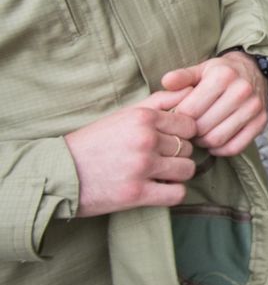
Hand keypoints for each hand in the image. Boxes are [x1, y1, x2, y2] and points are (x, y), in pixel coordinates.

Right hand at [64, 88, 197, 217]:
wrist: (59, 173)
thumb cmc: (94, 142)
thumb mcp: (124, 114)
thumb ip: (159, 102)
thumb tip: (192, 91)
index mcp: (142, 117)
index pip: (189, 125)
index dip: (183, 135)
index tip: (171, 141)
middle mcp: (145, 139)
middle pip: (188, 148)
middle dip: (177, 155)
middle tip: (159, 159)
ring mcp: (141, 167)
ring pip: (187, 169)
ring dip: (177, 174)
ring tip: (159, 174)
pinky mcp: (137, 193)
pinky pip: (177, 193)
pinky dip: (172, 193)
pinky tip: (158, 189)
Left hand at [161, 52, 267, 157]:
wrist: (255, 71)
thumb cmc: (222, 72)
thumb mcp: (201, 69)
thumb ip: (182, 76)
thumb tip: (166, 82)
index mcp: (222, 76)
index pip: (190, 110)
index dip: (179, 118)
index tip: (178, 117)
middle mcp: (241, 91)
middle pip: (203, 127)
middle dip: (190, 132)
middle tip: (187, 129)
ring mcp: (254, 108)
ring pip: (218, 139)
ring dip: (204, 142)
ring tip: (200, 134)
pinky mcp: (261, 122)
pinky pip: (235, 147)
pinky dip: (221, 150)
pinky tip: (215, 142)